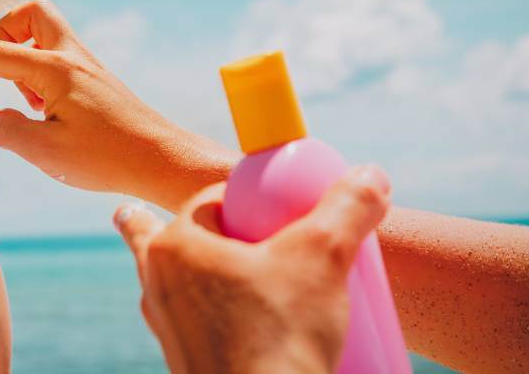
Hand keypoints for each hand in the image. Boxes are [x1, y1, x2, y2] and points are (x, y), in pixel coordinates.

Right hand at [0, 0, 238, 210]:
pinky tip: (54, 114)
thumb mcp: (45, 153)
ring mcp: (86, 66)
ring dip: (26, 58)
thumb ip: (8, 130)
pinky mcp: (95, 80)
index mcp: (53, 69)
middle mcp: (71, 57)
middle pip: (31, 13)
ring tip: (36, 106)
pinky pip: (58, 58)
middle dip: (6, 33)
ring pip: (45, 34)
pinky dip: (43, 75)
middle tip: (8, 75)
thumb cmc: (106, 158)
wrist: (162, 159)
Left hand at [114, 165, 391, 373]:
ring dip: (193, 272)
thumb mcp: (324, 258)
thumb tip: (370, 174)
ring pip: (179, 285)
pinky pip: (192, 326)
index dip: (243, 196)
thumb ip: (347, 209)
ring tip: (194, 265)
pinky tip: (227, 324)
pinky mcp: (185, 364)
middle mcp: (158, 286)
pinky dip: (207, 316)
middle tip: (220, 224)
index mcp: (174, 247)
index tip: (273, 205)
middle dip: (195, 229)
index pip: (209, 200)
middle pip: (181, 239)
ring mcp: (167, 329)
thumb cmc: (279, 336)